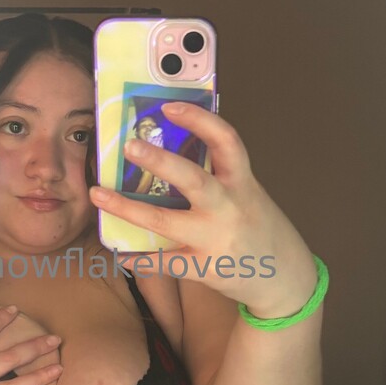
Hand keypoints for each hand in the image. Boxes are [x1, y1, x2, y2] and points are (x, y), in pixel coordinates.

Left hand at [91, 102, 317, 314]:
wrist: (286, 278)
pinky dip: (141, 258)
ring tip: (99, 194)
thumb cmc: (259, 228)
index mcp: (241, 181)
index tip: (170, 106)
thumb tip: (172, 153)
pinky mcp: (206, 267)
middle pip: (192, 179)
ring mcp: (216, 238)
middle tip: (129, 146)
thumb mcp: (247, 194)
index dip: (199, 119)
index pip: (226, 141)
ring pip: (166, 222)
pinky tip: (122, 253)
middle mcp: (229, 206)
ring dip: (128, 208)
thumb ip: (219, 176)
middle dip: (159, 161)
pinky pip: (166, 262)